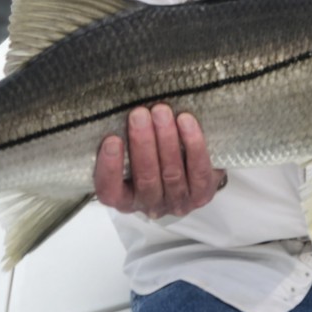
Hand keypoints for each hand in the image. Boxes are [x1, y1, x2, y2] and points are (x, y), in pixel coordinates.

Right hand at [94, 104, 226, 217]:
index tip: (111, 139)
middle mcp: (149, 204)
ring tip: (161, 112)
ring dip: (166, 140)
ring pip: (172, 173)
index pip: (110, 191)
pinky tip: (186, 121)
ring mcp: (177, 202)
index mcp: (125, 198)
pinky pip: (198, 170)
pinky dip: (193, 144)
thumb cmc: (153, 154)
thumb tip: (114, 107)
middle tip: (139, 114)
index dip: (109, 168)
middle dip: (142, 143)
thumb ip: (124, 138)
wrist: (192, 168)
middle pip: (146, 178)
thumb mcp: (132, 152)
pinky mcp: (202, 194)